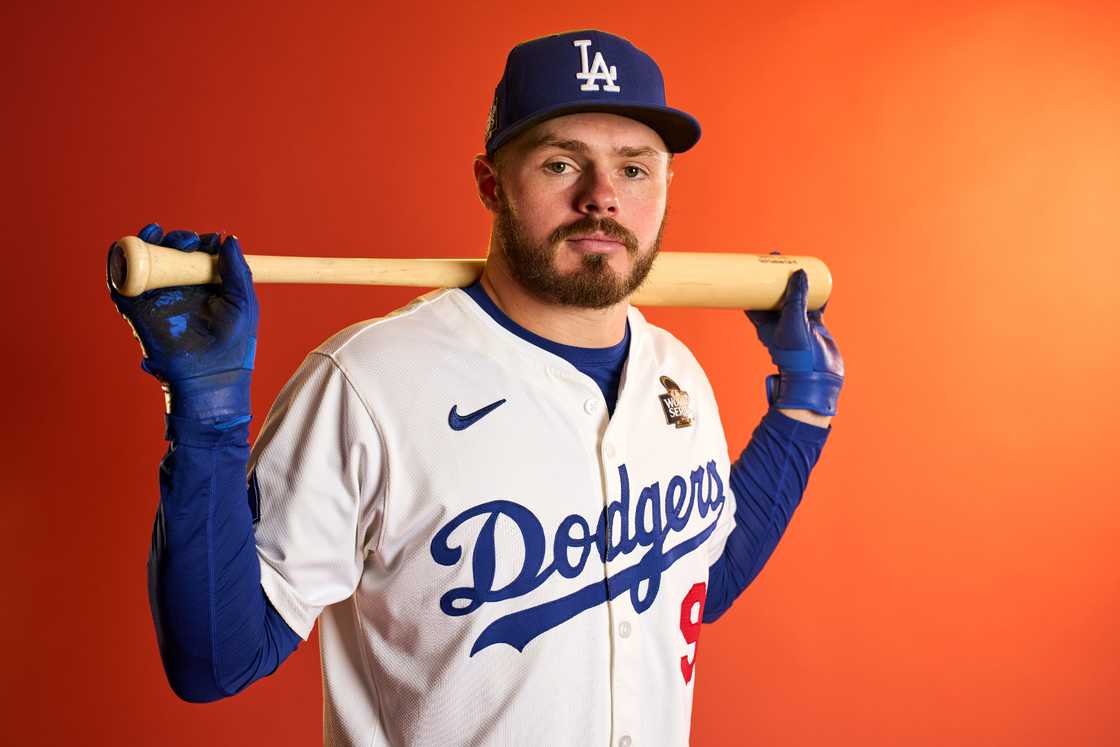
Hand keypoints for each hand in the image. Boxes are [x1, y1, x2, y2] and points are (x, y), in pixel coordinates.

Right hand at [108, 223, 257, 424]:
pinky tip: (137, 246)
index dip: (200, 241)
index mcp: (204, 285)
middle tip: (189, 242)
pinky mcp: (136, 307)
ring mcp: (157, 296)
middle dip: (178, 239)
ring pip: (146, 258)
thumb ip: (237, 270)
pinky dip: (122, 259)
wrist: (209, 375)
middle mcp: (179, 287)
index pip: (197, 253)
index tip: (210, 241)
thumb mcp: (243, 302)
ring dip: (150, 241)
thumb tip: (228, 238)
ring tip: (162, 236)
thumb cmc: (232, 343)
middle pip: (171, 250)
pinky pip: (121, 279)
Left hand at [745, 265, 843, 416]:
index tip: (753, 264)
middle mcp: (779, 322)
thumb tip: (799, 271)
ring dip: (797, 282)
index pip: (753, 298)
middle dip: (776, 277)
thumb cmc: (797, 355)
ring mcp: (797, 322)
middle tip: (778, 258)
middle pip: (774, 293)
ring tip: (799, 264)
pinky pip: (814, 303)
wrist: (817, 376)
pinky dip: (817, 292)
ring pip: (796, 296)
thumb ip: (796, 297)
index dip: (751, 281)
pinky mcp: (814, 325)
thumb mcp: (793, 321)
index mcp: (765, 323)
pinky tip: (821, 280)